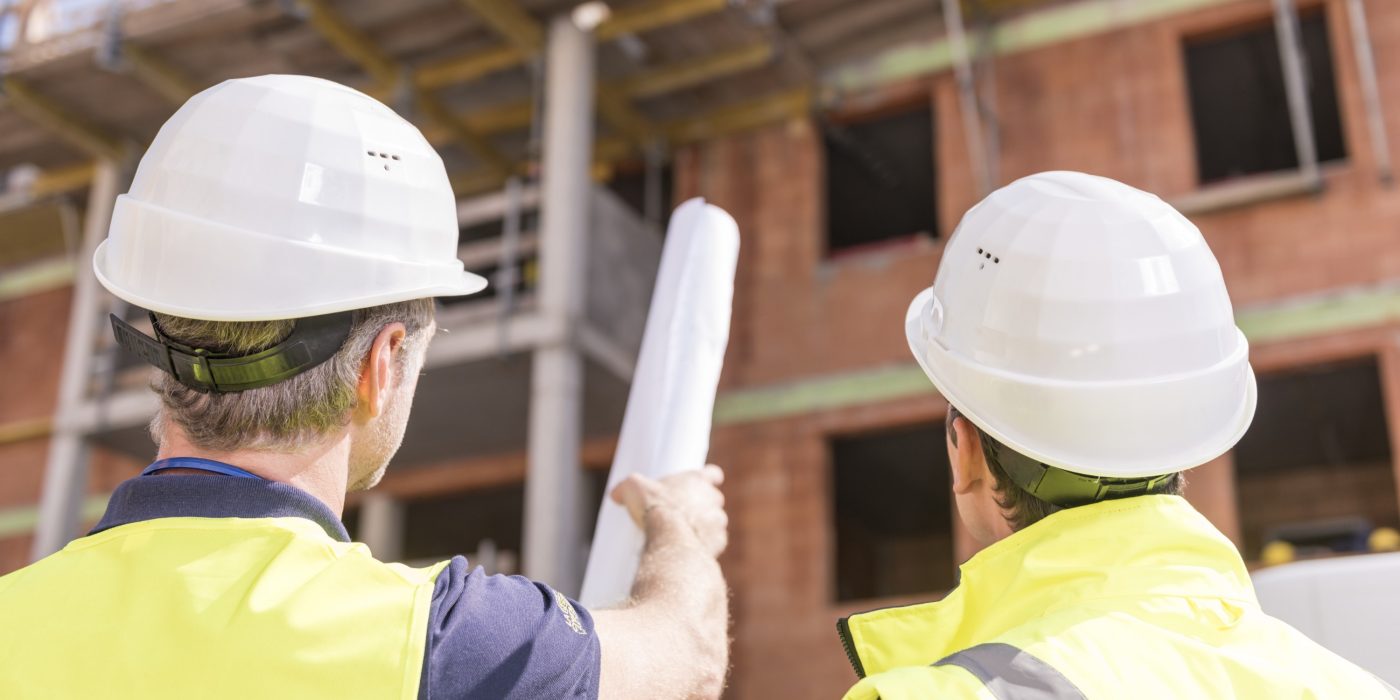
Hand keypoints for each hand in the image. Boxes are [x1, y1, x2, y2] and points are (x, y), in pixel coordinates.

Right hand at [611, 466, 727, 557]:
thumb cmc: (654, 509)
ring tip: (685, 532)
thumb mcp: (633, 489)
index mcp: (697, 480)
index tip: (702, 483)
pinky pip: (716, 541)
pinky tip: (691, 547)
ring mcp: (718, 521)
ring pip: (716, 520)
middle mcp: (712, 499)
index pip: (712, 473)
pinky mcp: (719, 541)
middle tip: (683, 511)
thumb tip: (616, 494)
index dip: (708, 477)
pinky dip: (706, 543)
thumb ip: (626, 488)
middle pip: (714, 498)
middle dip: (702, 504)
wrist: (670, 541)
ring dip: (705, 525)